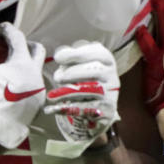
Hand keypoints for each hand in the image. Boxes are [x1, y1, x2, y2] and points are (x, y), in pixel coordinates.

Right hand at [0, 23, 45, 148]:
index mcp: (23, 65)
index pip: (18, 37)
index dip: (5, 30)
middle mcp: (36, 76)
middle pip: (36, 51)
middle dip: (25, 44)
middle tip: (10, 45)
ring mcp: (38, 93)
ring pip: (37, 71)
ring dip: (27, 65)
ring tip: (11, 65)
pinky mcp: (36, 107)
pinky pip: (34, 87)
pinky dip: (26, 82)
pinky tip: (12, 86)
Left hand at [43, 41, 120, 157]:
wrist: (95, 106)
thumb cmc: (83, 78)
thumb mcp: (79, 64)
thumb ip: (70, 57)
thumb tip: (60, 56)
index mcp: (106, 60)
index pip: (96, 53)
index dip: (77, 54)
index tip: (58, 58)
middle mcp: (112, 75)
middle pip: (95, 71)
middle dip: (72, 73)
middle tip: (56, 77)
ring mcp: (111, 93)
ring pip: (91, 91)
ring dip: (68, 92)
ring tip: (51, 96)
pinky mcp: (107, 109)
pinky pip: (87, 109)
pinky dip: (69, 109)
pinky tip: (55, 109)